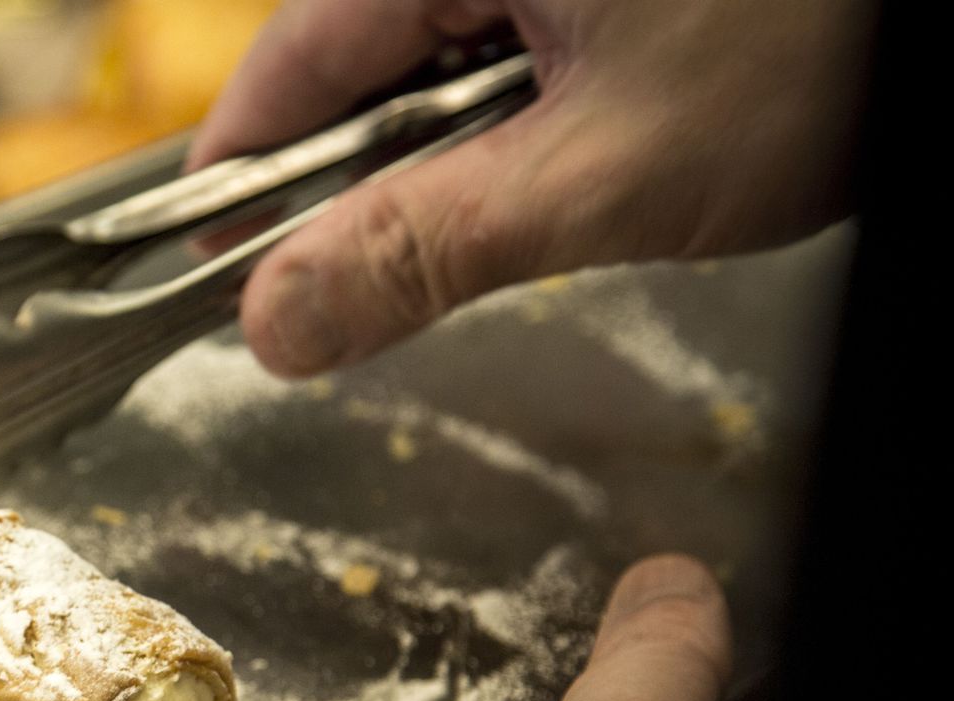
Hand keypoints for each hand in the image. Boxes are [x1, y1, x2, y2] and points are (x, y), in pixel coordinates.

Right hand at [190, 0, 872, 376]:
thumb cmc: (821, 54)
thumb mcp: (603, 175)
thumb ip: (425, 250)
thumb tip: (276, 323)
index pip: (295, 58)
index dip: (244, 169)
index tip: (206, 261)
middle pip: (357, 61)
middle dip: (350, 181)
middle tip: (337, 292)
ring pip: (433, 64)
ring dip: (436, 162)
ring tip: (470, 233)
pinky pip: (506, 49)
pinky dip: (503, 126)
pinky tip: (542, 174)